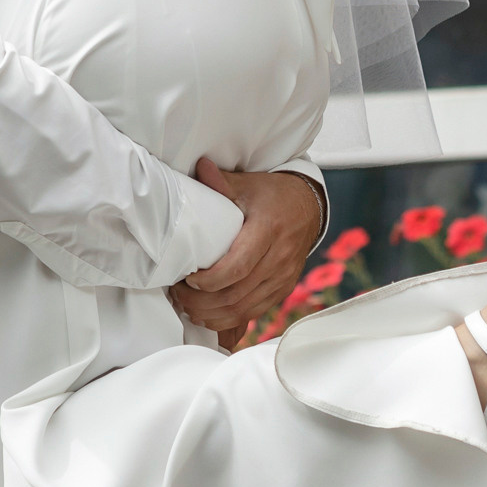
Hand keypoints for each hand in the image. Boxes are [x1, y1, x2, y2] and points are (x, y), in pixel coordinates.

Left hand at [170, 162, 324, 350]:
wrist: (308, 207)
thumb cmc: (273, 195)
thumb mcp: (249, 184)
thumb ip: (222, 181)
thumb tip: (200, 167)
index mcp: (269, 230)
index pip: (239, 266)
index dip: (210, 279)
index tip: (188, 278)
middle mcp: (280, 258)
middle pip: (238, 294)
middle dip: (203, 301)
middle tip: (178, 295)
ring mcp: (284, 277)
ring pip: (245, 309)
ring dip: (213, 314)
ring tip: (188, 307)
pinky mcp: (283, 289)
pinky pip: (255, 313)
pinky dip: (229, 319)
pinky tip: (208, 315)